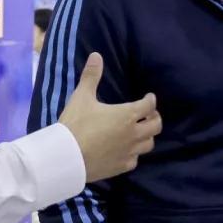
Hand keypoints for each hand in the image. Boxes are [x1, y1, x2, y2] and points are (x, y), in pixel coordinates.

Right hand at [59, 53, 161, 181]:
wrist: (66, 157)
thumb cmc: (76, 125)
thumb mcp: (81, 97)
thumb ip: (91, 76)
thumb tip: (96, 55)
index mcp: (127, 115)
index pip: (149, 105)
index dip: (151, 99)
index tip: (149, 97)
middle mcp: (133, 134)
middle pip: (156, 126)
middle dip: (155, 118)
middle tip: (148, 114)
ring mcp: (129, 152)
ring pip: (148, 144)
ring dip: (147, 136)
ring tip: (140, 132)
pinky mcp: (122, 167)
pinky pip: (135, 160)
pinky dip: (134, 154)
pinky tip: (127, 151)